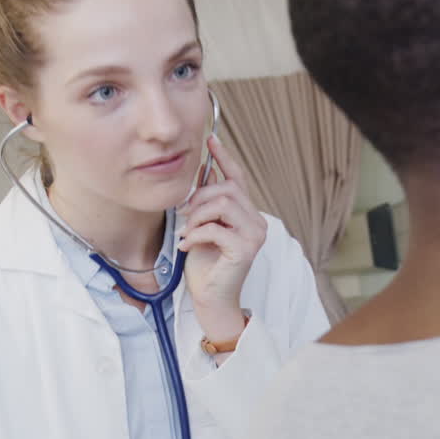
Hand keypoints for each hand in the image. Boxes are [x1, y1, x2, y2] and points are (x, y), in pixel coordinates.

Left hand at [178, 137, 266, 341]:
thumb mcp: (203, 226)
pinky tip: (186, 245)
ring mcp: (254, 236)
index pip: (238, 179)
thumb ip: (206, 202)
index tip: (210, 140)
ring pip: (223, 204)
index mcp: (248, 214)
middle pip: (227, 189)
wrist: (210, 298)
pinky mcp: (245, 250)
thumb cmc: (206, 265)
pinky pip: (215, 228)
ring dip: (197, 216)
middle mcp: (256, 222)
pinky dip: (195, 235)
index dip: (224, 158)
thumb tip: (201, 171)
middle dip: (199, 198)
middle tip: (183, 216)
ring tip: (186, 232)